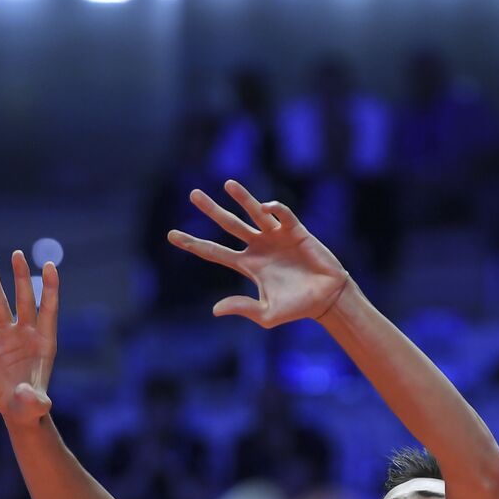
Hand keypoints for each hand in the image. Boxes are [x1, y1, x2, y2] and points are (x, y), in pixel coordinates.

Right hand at [0, 252, 57, 424]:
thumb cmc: (31, 405)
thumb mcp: (35, 404)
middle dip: (21, 276)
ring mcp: (6, 338)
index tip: (50, 265)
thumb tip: (31, 397)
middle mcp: (26, 334)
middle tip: (17, 253)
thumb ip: (36, 400)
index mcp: (44, 341)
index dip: (50, 288)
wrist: (17, 409)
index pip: (48, 308)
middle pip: (24, 299)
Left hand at [167, 180, 348, 327]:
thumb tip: (215, 310)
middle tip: (193, 194)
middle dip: (211, 209)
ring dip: (242, 197)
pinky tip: (267, 207)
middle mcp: (258, 247)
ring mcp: (276, 237)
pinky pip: (282, 215)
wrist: (327, 299)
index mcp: (248, 265)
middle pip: (228, 224)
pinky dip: (274, 209)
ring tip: (228, 183)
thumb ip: (242, 308)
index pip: (214, 252)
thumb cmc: (297, 308)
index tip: (171, 235)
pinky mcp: (295, 231)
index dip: (193, 243)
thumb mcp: (266, 314)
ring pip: (254, 213)